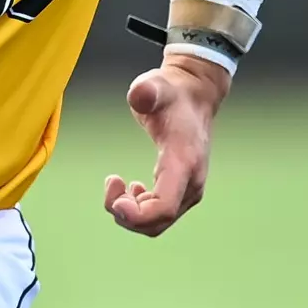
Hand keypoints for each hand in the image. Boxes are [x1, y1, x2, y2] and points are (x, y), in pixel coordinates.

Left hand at [103, 55, 228, 235]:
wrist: (195, 95)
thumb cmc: (172, 92)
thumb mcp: (156, 85)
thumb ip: (146, 90)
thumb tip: (138, 96)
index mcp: (184, 162)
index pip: (164, 207)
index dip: (137, 215)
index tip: (115, 200)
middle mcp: (191, 182)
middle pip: (158, 222)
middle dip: (127, 214)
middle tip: (112, 184)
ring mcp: (189, 189)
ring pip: (158, 223)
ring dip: (131, 212)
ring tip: (117, 184)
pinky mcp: (183, 190)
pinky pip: (160, 215)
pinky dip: (140, 210)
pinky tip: (131, 188)